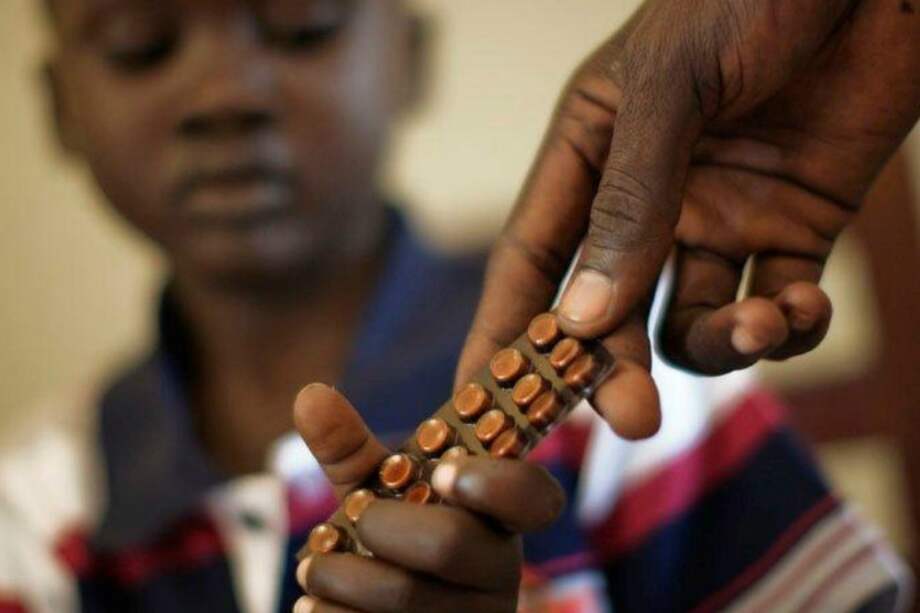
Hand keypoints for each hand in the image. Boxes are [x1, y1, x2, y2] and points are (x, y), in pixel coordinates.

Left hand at [291, 384, 564, 612]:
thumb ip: (351, 447)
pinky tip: (315, 606)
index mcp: (497, 518)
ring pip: (408, 599)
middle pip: (450, 542)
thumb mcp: (376, 494)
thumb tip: (311, 395)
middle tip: (350, 521)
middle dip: (381, 526)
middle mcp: (499, 572)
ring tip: (311, 570)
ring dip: (340, 578)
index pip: (534, 497)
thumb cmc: (389, 544)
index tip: (444, 471)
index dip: (495, 483)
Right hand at [456, 0, 919, 438]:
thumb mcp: (672, 88)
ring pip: (692, 320)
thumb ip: (628, 200)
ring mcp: (721, 217)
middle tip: (635, 419)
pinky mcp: (796, 228)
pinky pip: (777, 305)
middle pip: (609, 311)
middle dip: (617, 368)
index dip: (504, 335)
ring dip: (723, 343)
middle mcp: (649, 198)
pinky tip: (805, 304)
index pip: (532, 260)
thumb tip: (582, 318)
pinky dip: (792, 325)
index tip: (482, 405)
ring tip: (761, 322)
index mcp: (592, 154)